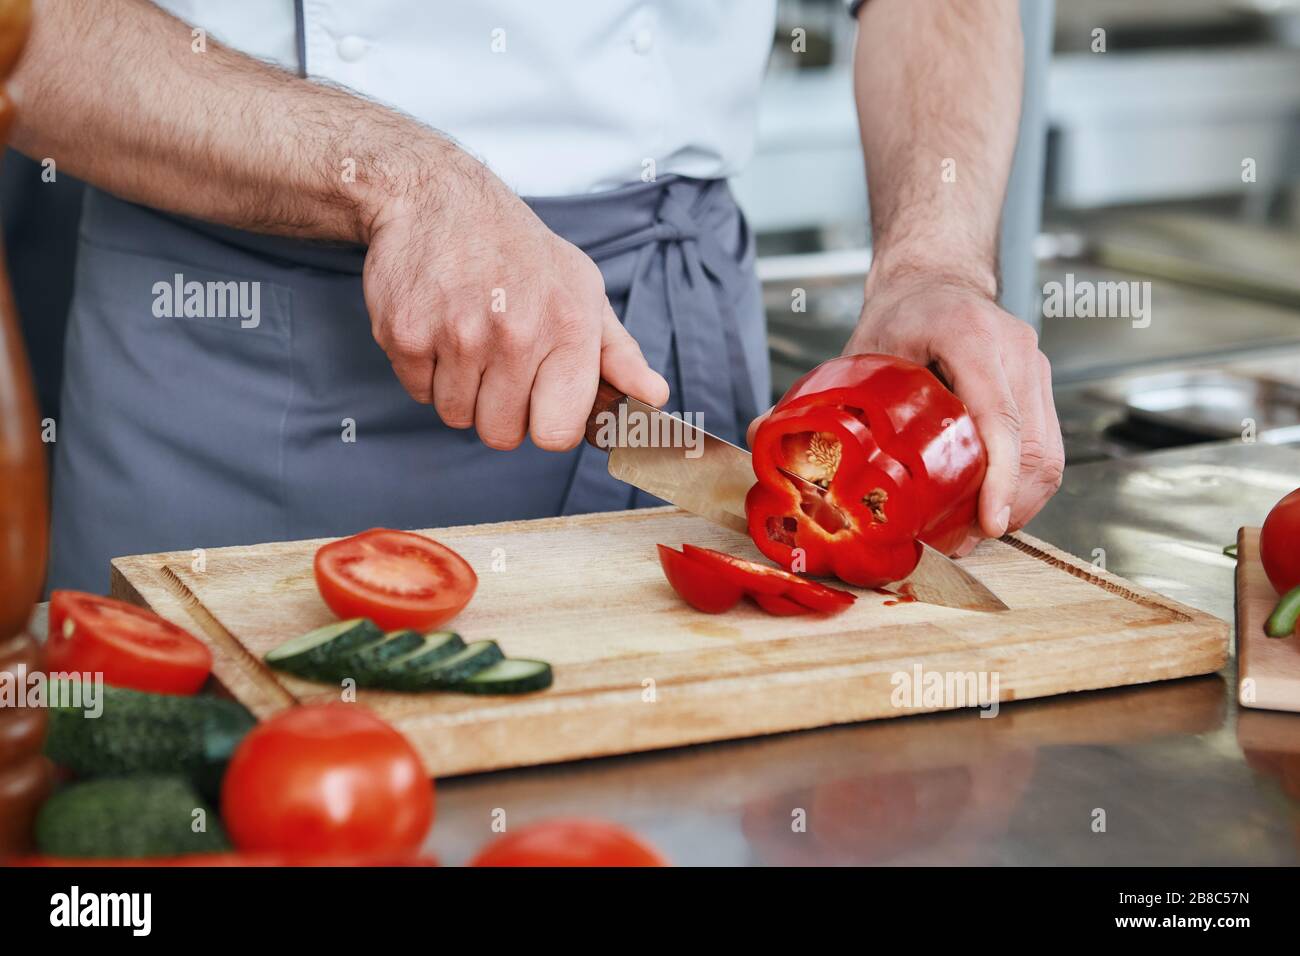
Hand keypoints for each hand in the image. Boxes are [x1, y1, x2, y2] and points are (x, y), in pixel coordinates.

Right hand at [361, 156, 668, 450]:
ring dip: (460, 390)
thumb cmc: (519, 253)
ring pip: (457, 416)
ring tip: (468, 337)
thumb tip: (653, 398)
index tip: (540, 399)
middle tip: (498, 360)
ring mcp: (457, 334)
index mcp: (568, 327)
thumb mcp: (582, 290)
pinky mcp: (406, 334)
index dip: (546, 423)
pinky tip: (437, 326)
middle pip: (501, 434)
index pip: (557, 433)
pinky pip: (419, 393)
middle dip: (499, 409)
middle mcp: (515, 333)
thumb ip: (618, 354)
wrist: (437, 197)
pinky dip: (426, 371)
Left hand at [749, 268, 1063, 549]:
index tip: (989, 521)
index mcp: (970, 337)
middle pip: (1033, 446)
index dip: (999, 476)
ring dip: (1019, 503)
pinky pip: (1047, 448)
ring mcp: (1034, 369)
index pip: (998, 416)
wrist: (937, 278)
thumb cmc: (901, 313)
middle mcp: (1014, 351)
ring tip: (975, 532)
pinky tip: (993, 508)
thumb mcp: (858, 348)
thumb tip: (760, 433)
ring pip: (1048, 454)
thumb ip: (817, 393)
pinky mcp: (1040, 386)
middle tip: (965, 540)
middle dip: (1006, 505)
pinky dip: (1025, 486)